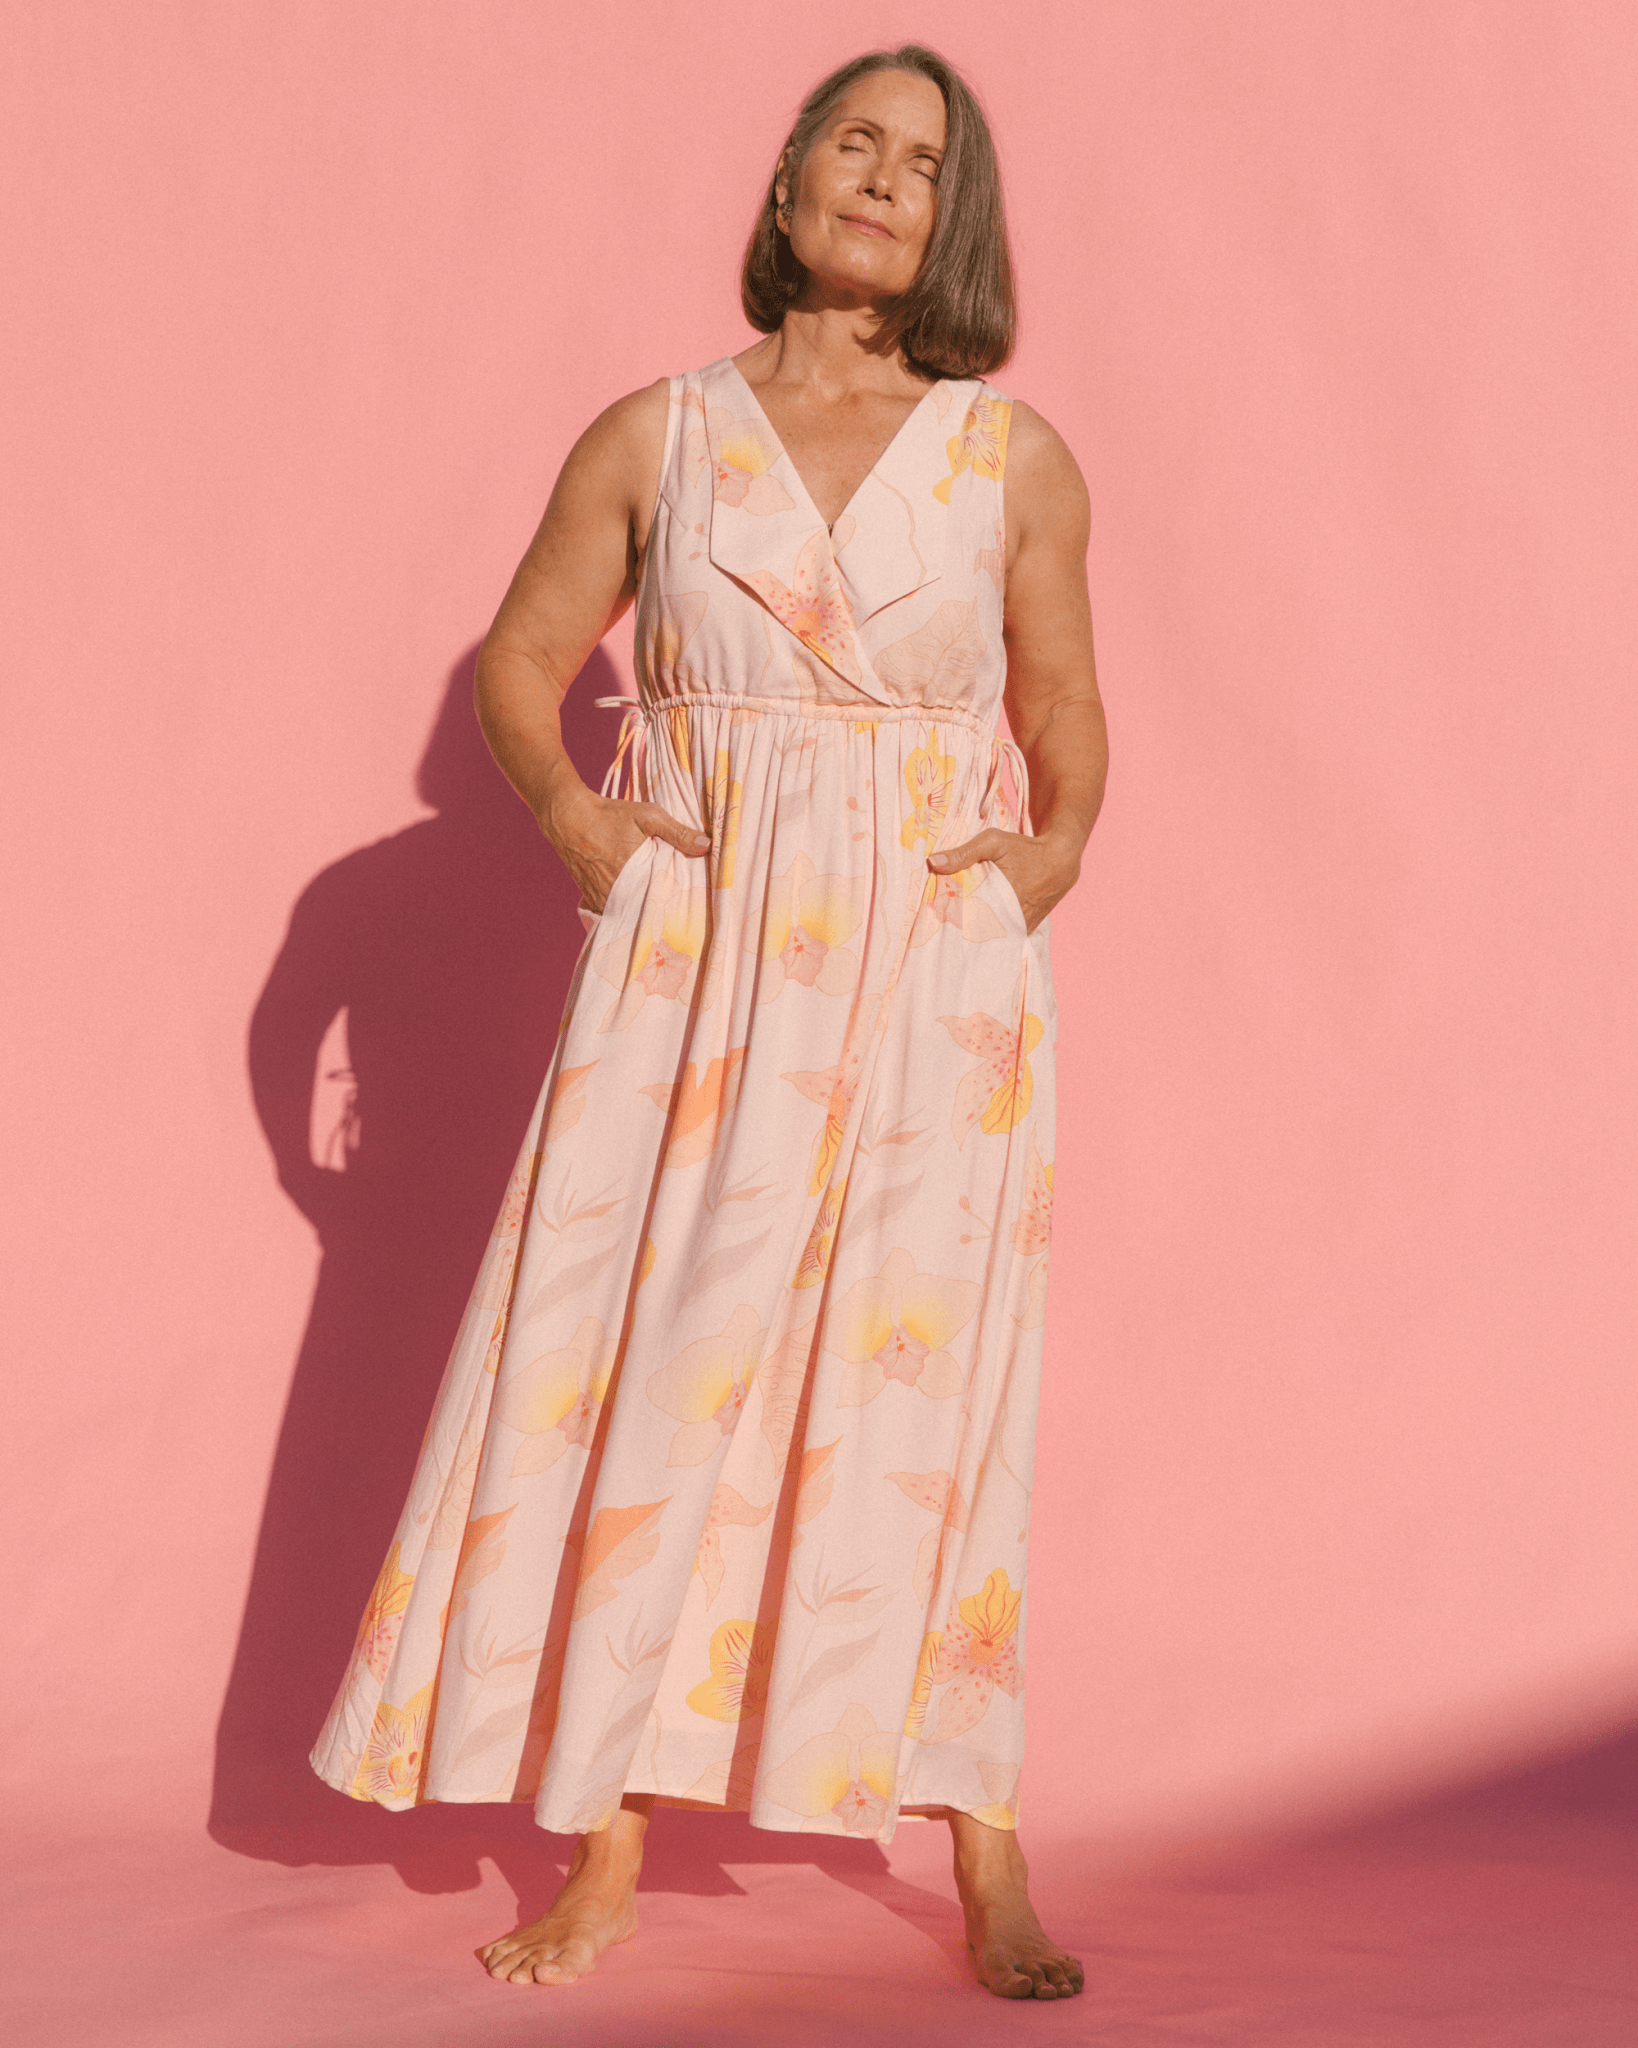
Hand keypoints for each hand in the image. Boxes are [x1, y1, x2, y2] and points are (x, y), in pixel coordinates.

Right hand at [542, 780, 708, 911]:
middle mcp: (616, 893)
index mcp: (634, 876)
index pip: (661, 903)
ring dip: (642, 914)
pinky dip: (625, 911)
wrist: (569, 817)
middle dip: (660, 913)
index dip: (675, 906)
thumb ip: (678, 832)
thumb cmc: (610, 815)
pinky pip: (613, 912)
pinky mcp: (592, 898)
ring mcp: (602, 898)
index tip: (689, 909)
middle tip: (677, 915)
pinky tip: (637, 907)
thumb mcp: (648, 817)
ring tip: (659, 914)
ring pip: (629, 914)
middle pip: (645, 913)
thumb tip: (707, 845)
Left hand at [928, 825, 1080, 934]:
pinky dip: (991, 933)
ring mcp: (1021, 927)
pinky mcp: (1026, 929)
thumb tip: (932, 862)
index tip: (934, 921)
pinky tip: (977, 930)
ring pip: (991, 936)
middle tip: (941, 929)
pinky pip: (1004, 936)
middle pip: (978, 931)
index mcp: (1001, 900)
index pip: (967, 920)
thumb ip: (964, 852)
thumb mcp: (994, 842)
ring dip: (976, 933)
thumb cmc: (1025, 849)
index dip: (950, 921)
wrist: (1060, 860)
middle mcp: (1012, 919)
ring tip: (956, 933)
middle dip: (961, 929)